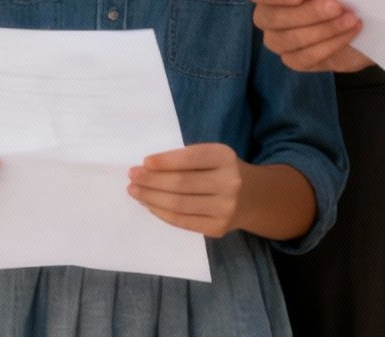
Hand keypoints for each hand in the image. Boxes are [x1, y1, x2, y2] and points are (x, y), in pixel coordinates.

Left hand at [130, 143, 244, 237]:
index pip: (191, 158)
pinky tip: (150, 205)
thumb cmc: (222, 170)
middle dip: (152, 180)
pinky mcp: (218, 228)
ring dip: (151, 198)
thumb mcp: (213, 156)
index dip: (166, 161)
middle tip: (132, 177)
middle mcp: (229, 182)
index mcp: (225, 157)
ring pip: (179, 204)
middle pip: (182, 183)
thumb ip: (187, 159)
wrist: (252, 197)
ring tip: (135, 191)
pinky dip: (162, 213)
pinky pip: (183, 221)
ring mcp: (225, 208)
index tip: (145, 162)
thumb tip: (148, 169)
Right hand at [245, 0, 372, 72]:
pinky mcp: (294, 59)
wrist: (360, 15)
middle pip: (272, 18)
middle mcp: (267, 14)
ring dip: (322, 30)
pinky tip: (348, 33)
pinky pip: (303, 58)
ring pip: (287, 40)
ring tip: (349, 19)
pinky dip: (328, 46)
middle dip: (307, 13)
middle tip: (336, 6)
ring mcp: (278, 39)